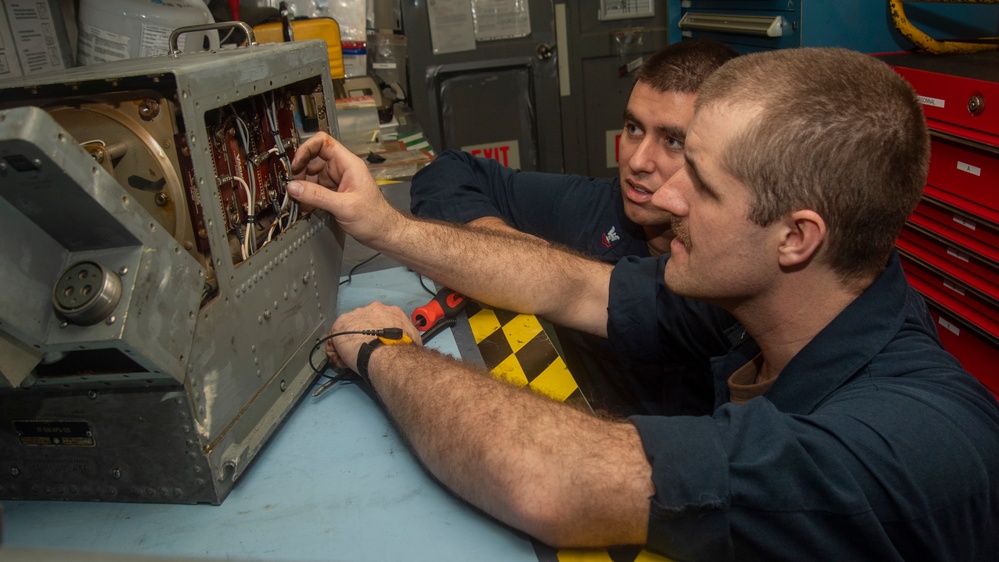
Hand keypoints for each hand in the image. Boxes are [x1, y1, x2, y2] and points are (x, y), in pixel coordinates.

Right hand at [286, 132, 403, 244]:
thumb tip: (294, 187)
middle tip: (293, 186)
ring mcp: (337, 181)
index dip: (306, 149)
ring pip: (312, 175)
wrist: (383, 234)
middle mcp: (342, 170)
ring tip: (298, 200)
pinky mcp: (334, 194)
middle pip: (313, 159)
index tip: (296, 164)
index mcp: (348, 164)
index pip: (323, 143)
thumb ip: (317, 196)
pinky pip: (315, 189)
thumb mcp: (344, 206)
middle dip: (301, 172)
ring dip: (302, 187)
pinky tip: (305, 207)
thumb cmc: (375, 218)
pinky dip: (308, 197)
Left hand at [325, 302, 422, 372]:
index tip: (378, 343)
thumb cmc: (403, 349)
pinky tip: (344, 360)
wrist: (387, 353)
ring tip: (353, 357)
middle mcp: (374, 308)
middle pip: (365, 320)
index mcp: (392, 311)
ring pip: (350, 328)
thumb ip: (408, 337)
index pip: (382, 319)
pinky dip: (338, 349)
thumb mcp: (413, 339)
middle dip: (364, 334)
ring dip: (350, 340)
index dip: (378, 332)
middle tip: (366, 350)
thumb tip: (411, 344)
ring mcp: (357, 313)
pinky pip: (336, 337)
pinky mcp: (341, 323)